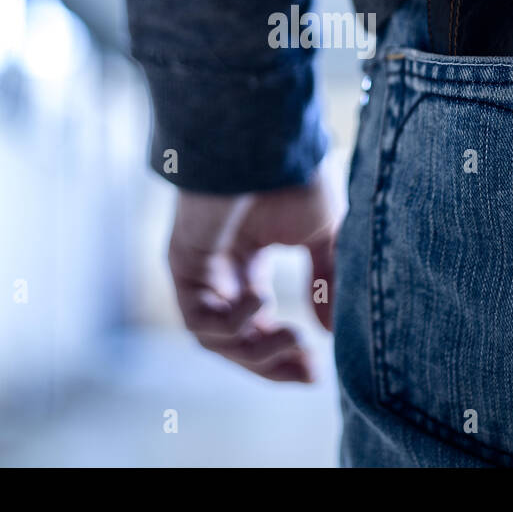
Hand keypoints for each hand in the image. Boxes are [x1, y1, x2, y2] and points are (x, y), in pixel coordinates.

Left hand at [167, 176, 336, 382]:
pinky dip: (231, 322)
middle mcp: (220, 267)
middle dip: (271, 362)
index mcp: (250, 259)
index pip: (260, 323)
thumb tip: (330, 331)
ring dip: (255, 349)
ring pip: (216, 337)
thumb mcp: (323, 235)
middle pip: (236, 340)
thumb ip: (326, 282)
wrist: (267, 138)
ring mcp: (199, 266)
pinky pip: (198, 317)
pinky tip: (261, 303)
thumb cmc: (295, 174)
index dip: (285, 354)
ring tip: (293, 339)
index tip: (317, 373)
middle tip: (308, 371)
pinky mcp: (182, 261)